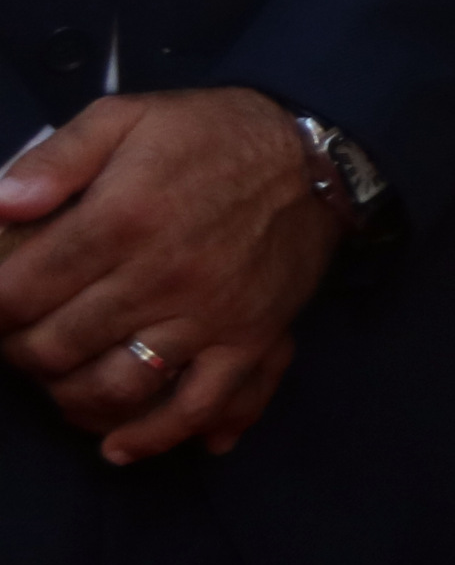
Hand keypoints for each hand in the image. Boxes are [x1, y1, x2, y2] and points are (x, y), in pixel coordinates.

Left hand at [0, 89, 341, 463]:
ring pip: (116, 387)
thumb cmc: (209, 135)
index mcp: (121, 219)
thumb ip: (55, 159)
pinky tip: (118, 448)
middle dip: (18, 352)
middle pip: (57, 346)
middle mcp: (161, 277)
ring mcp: (209, 316)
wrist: (315, 154)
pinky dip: (155, 437)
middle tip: (16, 340)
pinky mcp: (250, 340)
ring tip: (57, 381)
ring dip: (68, 398)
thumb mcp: (126, 117)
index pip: (21, 291)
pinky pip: (200, 405)